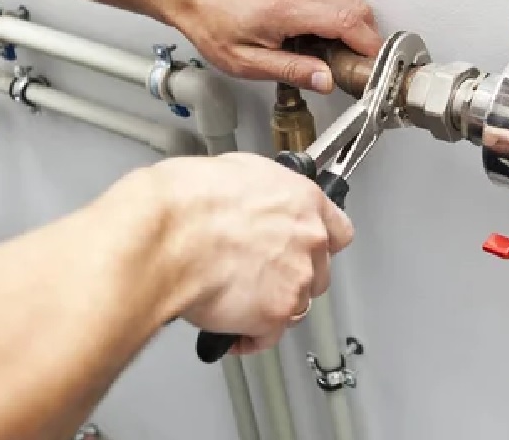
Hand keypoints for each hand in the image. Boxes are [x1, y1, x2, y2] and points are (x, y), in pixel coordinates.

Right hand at [142, 153, 352, 353]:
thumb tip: (252, 204)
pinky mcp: (275, 314)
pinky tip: (230, 328)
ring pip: (297, 305)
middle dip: (291, 277)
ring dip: (272, 306)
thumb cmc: (188, 201)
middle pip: (318, 271)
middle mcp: (308, 239)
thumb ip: (260, 196)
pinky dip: (250, 337)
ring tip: (237, 300)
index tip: (304, 250)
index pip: (338, 231)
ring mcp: (296, 278)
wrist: (170, 235)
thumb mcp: (234, 171)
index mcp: (303, 200)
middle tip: (259, 275)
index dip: (318, 245)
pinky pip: (268, 336)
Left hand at [153, 0, 382, 93]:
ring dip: (356, 30)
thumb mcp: (248, 63)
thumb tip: (326, 80)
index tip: (371, 67)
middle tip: (356, 67)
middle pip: (359, 8)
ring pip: (351, 1)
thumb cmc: (215, 25)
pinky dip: (343, 21)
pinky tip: (324, 42)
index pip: (348, 21)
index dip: (368, 46)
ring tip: (338, 58)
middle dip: (368, 39)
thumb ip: (292, 70)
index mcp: (289, 9)